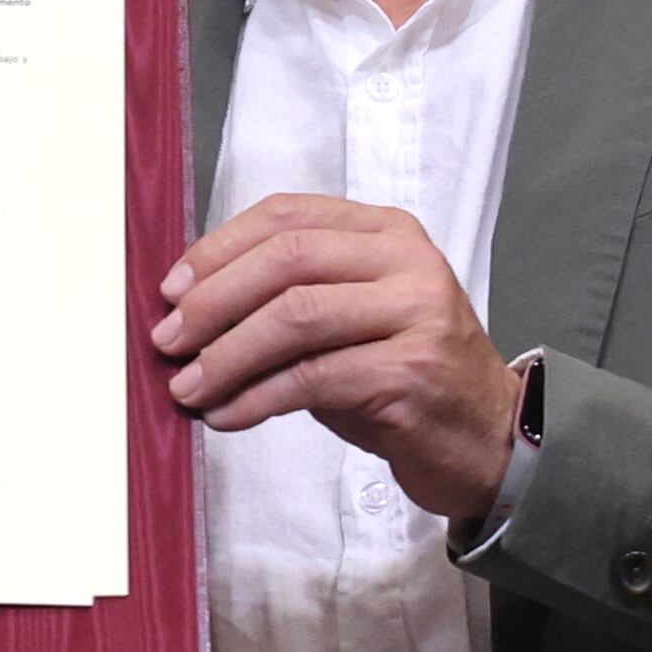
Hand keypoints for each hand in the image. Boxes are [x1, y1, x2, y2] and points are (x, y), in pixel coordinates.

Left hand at [156, 192, 523, 521]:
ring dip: (226, 357)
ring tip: (187, 388)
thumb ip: (285, 296)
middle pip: (286, 261)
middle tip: (167, 342)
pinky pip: (313, 378)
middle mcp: (408, 262)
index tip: (170, 290)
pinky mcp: (414, 372)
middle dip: (212, 303)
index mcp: (386, 232)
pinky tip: (226, 416)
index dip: (217, 250)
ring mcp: (417, 314)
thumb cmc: (399, 373)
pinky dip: (256, 399)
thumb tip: (185, 308)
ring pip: (296, 318)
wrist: (485, 435)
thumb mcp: (347, 316)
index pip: (286, 216)